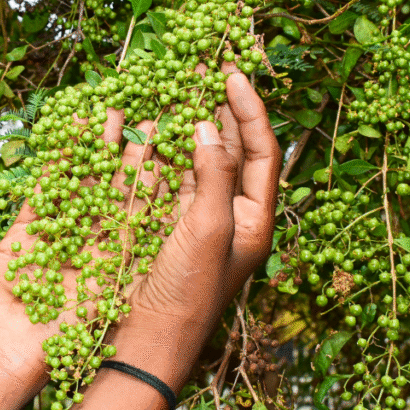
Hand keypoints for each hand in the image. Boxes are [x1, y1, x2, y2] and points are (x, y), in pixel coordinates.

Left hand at [0, 107, 128, 389]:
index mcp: (26, 241)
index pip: (52, 187)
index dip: (67, 154)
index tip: (82, 120)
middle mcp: (60, 250)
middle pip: (89, 193)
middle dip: (106, 154)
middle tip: (124, 116)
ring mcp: (86, 267)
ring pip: (113, 212)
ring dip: (131, 174)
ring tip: (149, 137)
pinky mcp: (105, 286)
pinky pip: (127, 246)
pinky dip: (145, 214)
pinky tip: (163, 180)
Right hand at [44, 66, 280, 409]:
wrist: (147, 340)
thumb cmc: (185, 292)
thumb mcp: (207, 229)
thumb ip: (212, 174)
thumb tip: (205, 125)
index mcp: (254, 219)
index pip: (262, 152)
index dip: (250, 110)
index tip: (231, 74)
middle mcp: (231, 215)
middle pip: (234, 150)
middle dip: (223, 108)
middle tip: (208, 68)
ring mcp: (198, 219)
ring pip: (201, 159)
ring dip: (191, 123)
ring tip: (181, 86)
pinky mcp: (166, 225)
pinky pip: (171, 176)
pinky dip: (162, 149)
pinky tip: (150, 126)